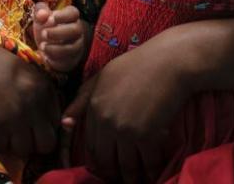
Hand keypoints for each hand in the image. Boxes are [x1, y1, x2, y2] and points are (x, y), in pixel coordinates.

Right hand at [0, 31, 60, 157]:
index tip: (30, 125)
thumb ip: (38, 92)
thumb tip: (46, 120)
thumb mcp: (23, 71)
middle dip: (34, 143)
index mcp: (44, 87)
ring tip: (3, 130)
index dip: (43, 127)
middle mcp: (34, 103)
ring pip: (24, 151)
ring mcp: (15, 116)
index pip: (56, 123)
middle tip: (19, 134)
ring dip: (13, 145)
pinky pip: (1, 149)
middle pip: (46, 144)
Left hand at [32, 3, 87, 72]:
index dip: (63, 16)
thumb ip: (40, 11)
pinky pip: (66, 59)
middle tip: (44, 33)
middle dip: (59, 32)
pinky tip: (44, 54)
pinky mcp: (71, 58)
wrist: (50, 44)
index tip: (51, 18)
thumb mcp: (41, 16)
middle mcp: (76, 31)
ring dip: (56, 47)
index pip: (73, 14)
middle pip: (75, 30)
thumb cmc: (47, 26)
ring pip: (72, 47)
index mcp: (71, 16)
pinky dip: (54, 57)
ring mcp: (76, 45)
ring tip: (42, 45)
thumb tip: (41, 14)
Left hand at [67, 44, 188, 181]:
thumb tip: (64, 124)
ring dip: (132, 177)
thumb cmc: (136, 66)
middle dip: (114, 173)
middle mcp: (107, 123)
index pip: (91, 146)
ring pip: (127, 166)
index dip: (100, 159)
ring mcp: (127, 131)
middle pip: (106, 160)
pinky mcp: (148, 136)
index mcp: (94, 108)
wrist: (168, 62)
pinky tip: (154, 172)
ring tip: (137, 180)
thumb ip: (82, 100)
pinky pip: (148, 163)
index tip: (108, 166)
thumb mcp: (102, 77)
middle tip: (122, 178)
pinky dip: (152, 170)